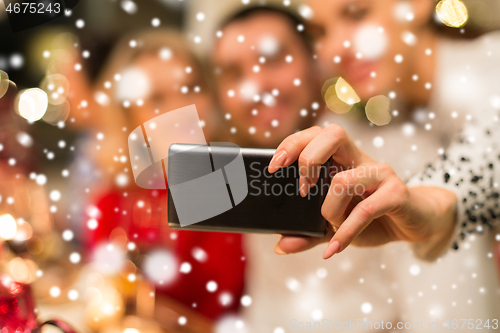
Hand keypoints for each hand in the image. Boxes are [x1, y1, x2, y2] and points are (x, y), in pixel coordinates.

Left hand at [268, 125, 457, 258]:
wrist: (414, 225)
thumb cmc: (372, 218)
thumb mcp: (334, 225)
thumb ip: (309, 233)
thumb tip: (280, 246)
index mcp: (342, 159)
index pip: (315, 134)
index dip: (292, 144)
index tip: (273, 167)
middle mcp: (360, 160)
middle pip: (332, 134)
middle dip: (308, 159)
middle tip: (301, 190)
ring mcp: (380, 174)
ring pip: (343, 181)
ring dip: (329, 211)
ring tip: (332, 226)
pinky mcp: (396, 193)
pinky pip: (364, 210)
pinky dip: (346, 232)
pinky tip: (336, 248)